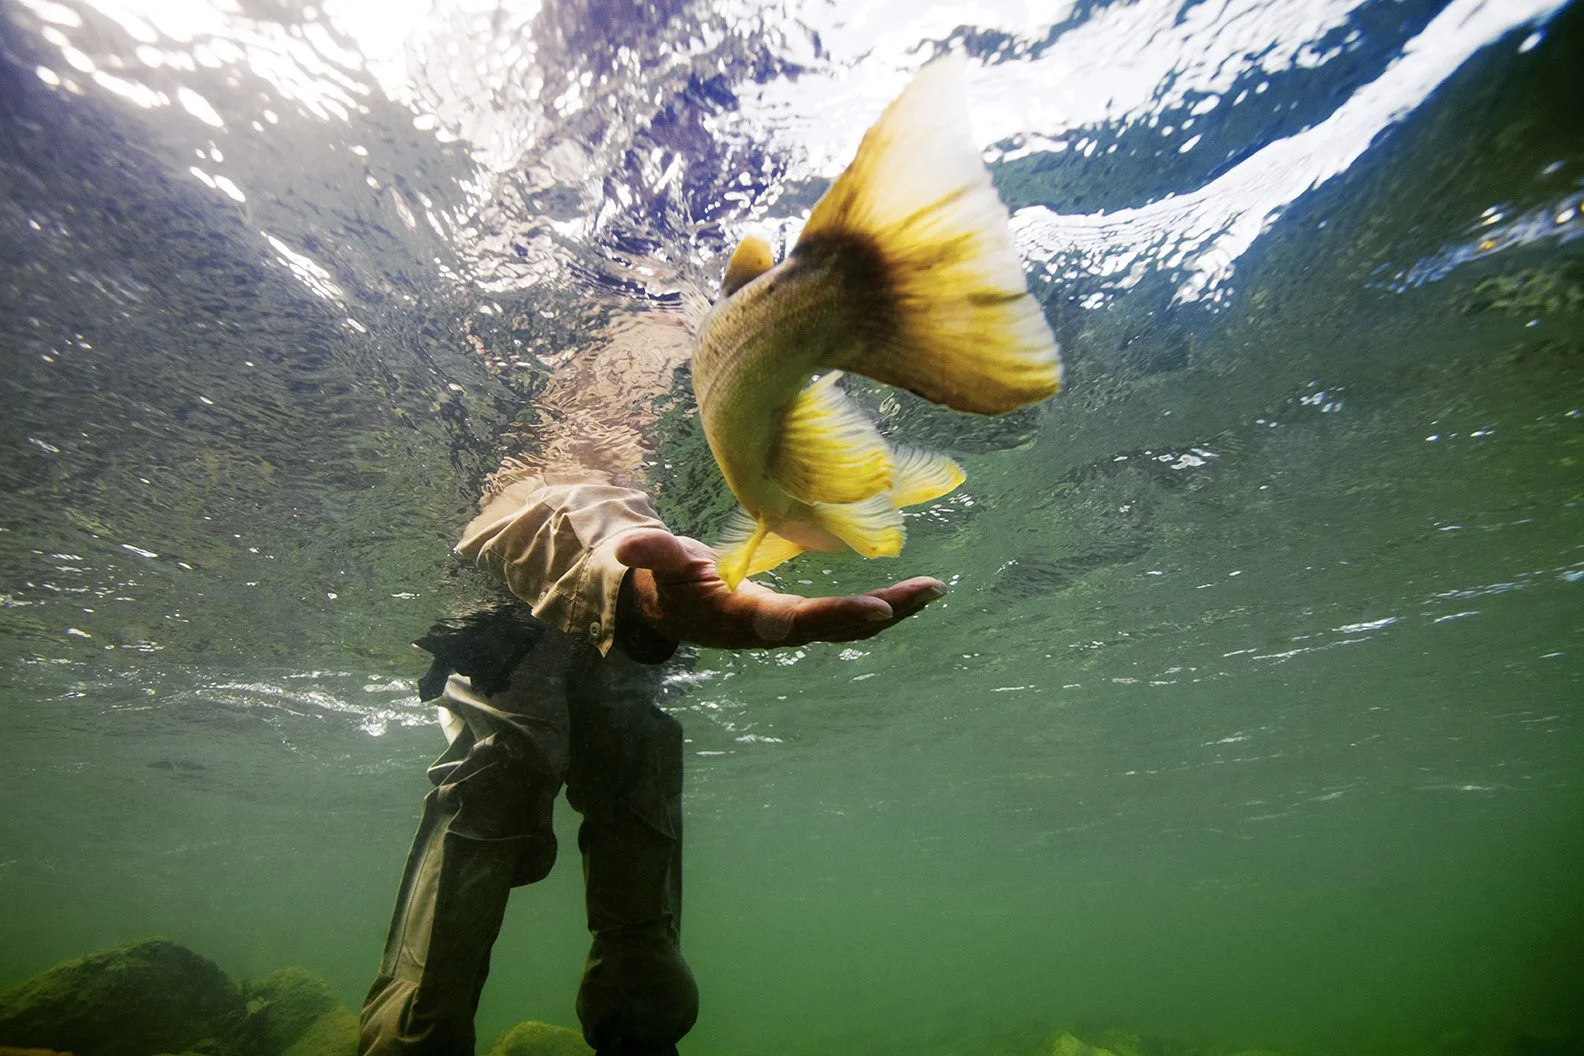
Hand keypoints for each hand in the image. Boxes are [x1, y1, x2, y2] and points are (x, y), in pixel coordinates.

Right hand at [613, 528, 946, 651]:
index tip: (880, 608)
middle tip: (930, 591)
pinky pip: (846, 614)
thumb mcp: (660, 566)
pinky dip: (881, 605)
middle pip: (839, 625)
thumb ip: (652, 552)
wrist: (669, 610)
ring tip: (934, 590)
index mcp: (748, 620)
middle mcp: (778, 631)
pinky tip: (912, 592)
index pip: (801, 619)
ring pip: (849, 622)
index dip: (839, 614)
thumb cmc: (668, 584)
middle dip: (886, 611)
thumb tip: (628, 545)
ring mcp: (793, 627)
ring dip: (894, 608)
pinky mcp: (801, 617)